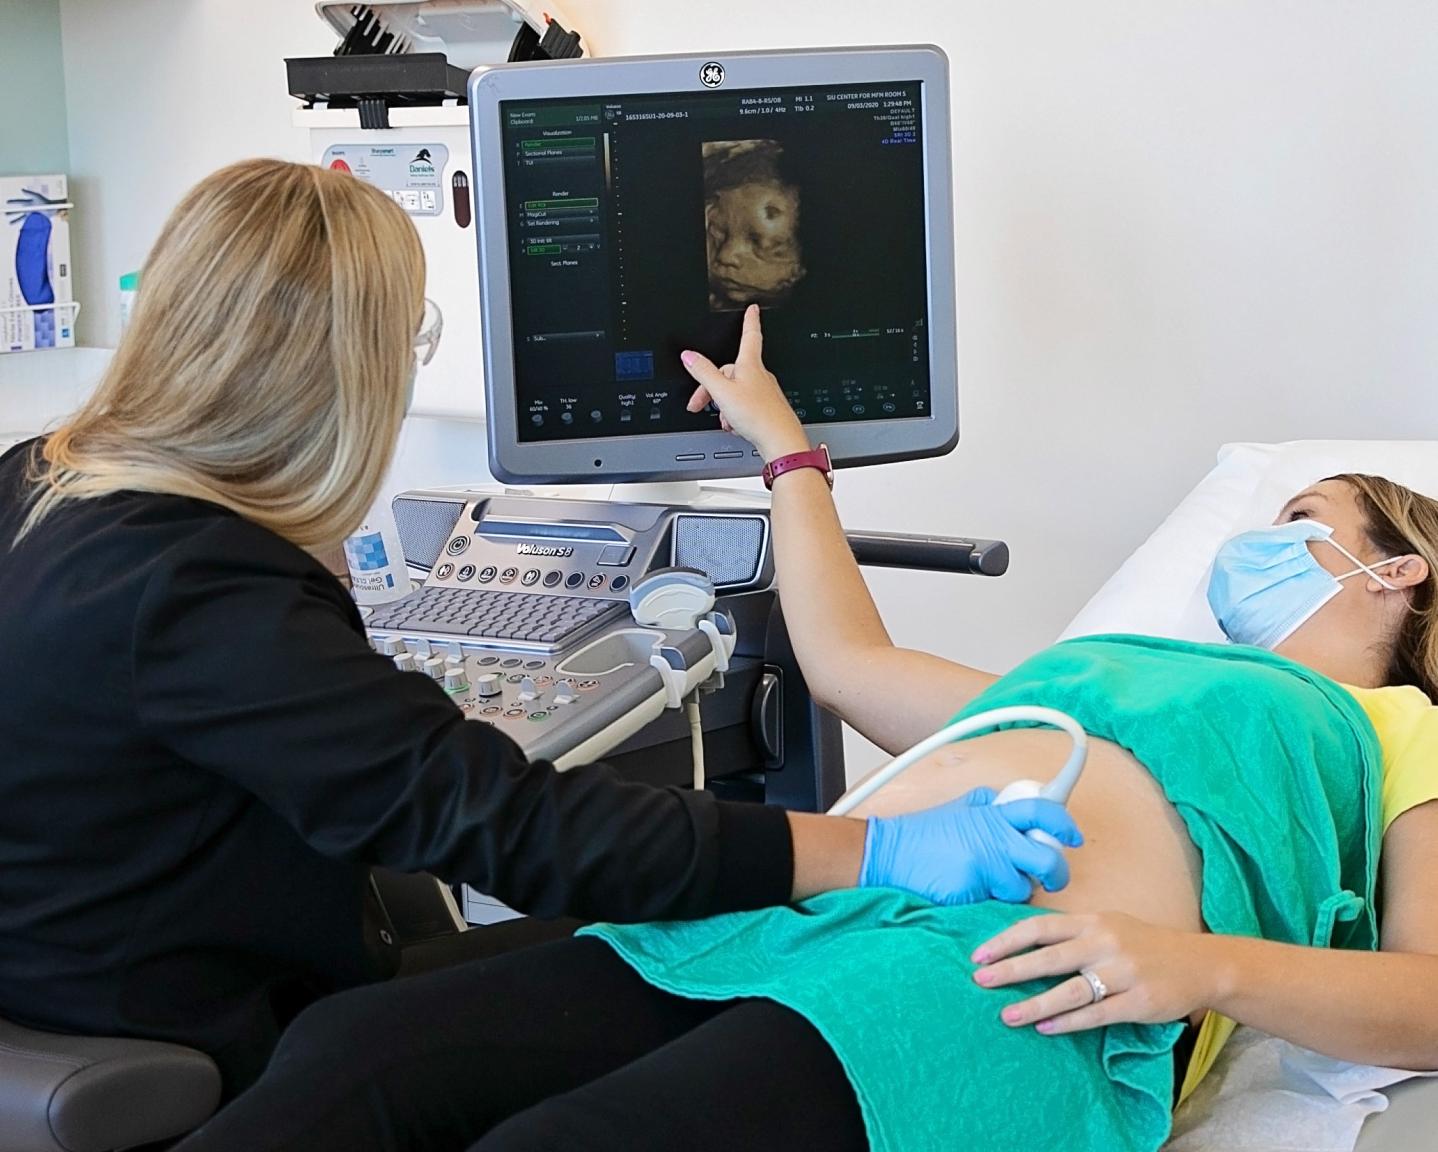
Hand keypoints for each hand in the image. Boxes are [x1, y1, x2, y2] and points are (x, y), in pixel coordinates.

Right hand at [681, 304, 808, 461]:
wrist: (780, 441)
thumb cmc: (758, 416)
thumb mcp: (723, 392)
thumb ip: (704, 372)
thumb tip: (689, 355)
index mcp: (750, 365)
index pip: (750, 335)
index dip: (749, 321)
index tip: (752, 309)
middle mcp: (760, 376)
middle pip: (730, 372)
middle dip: (712, 387)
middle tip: (699, 404)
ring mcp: (764, 392)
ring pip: (735, 391)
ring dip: (724, 405)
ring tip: (725, 420)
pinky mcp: (767, 408)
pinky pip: (744, 405)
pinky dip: (735, 415)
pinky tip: (735, 426)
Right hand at [861, 786, 1082, 905]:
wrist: (890, 855)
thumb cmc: (924, 836)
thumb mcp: (959, 808)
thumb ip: (988, 806)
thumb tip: (1014, 803)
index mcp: (992, 813)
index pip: (1042, 809)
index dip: (1063, 823)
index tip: (1073, 836)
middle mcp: (994, 835)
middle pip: (1047, 857)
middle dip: (1056, 874)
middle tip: (1052, 879)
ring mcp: (986, 862)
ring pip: (1025, 887)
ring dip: (1016, 890)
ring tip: (994, 885)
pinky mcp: (975, 887)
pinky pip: (999, 903)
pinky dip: (992, 902)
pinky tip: (974, 893)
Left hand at [971, 912, 1214, 1033]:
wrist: (1199, 964)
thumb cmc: (1142, 943)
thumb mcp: (1107, 924)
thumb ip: (1071, 931)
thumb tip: (1021, 941)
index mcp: (1092, 921)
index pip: (1040, 927)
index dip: (1007, 940)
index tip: (979, 955)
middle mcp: (1104, 943)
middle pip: (1050, 957)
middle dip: (1012, 969)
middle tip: (981, 981)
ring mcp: (1122, 973)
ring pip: (1070, 991)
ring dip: (1035, 1004)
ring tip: (1007, 1015)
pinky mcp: (1138, 1002)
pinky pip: (1096, 1014)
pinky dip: (1068, 1022)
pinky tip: (1045, 1028)